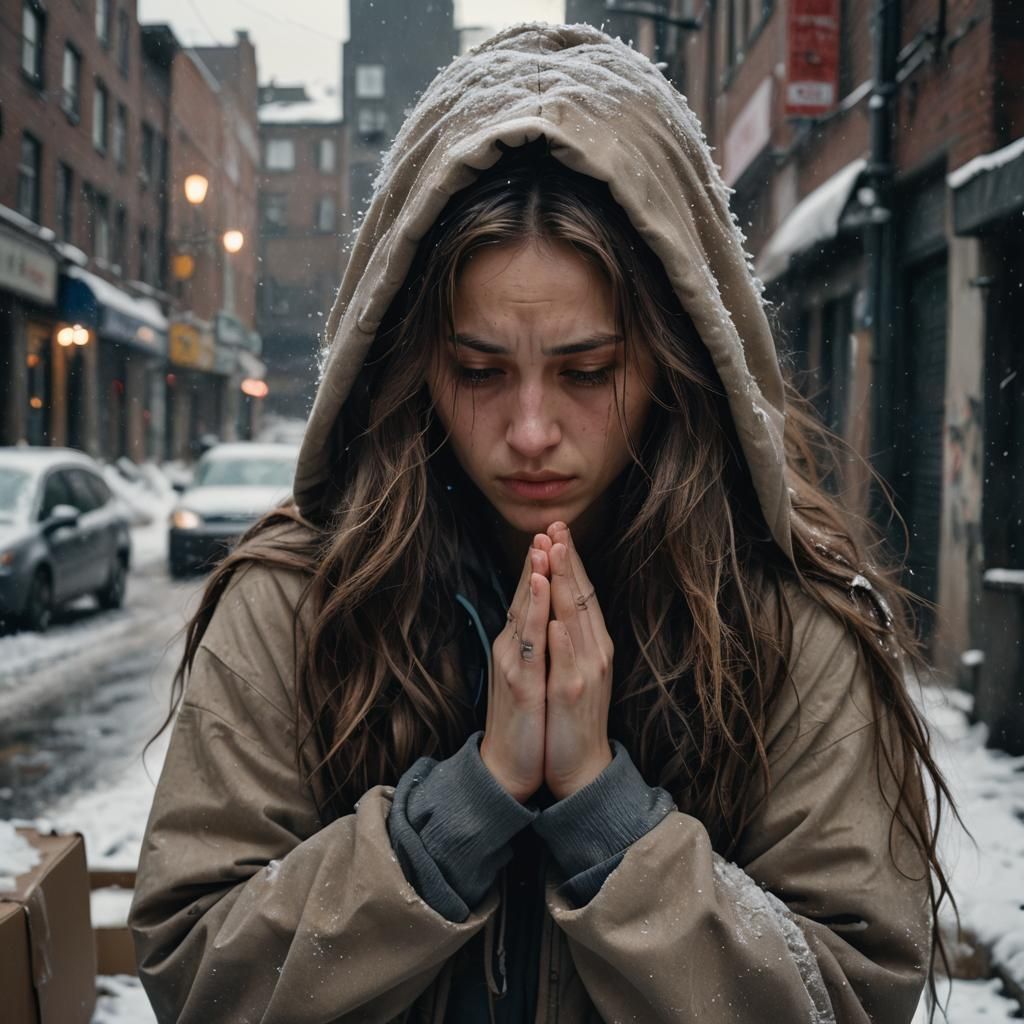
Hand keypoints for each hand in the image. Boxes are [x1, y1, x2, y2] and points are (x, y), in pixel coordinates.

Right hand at [480, 537, 551, 802]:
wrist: (511, 766)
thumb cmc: (527, 721)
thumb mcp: (533, 674)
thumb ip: (536, 642)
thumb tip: (546, 614)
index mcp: (521, 643)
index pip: (534, 595)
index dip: (544, 565)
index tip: (555, 533)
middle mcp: (514, 647)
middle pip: (529, 595)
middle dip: (540, 560)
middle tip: (549, 525)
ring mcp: (515, 663)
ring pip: (526, 611)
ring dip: (536, 576)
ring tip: (543, 546)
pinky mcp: (520, 684)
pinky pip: (531, 642)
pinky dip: (537, 613)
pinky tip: (542, 590)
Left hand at [543, 523, 613, 799]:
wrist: (578, 765)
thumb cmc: (570, 715)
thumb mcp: (572, 666)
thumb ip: (568, 634)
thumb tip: (557, 600)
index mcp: (592, 643)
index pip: (582, 591)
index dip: (570, 560)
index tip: (558, 529)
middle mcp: (594, 651)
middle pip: (581, 597)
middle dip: (568, 560)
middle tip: (558, 526)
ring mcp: (585, 671)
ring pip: (575, 620)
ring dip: (565, 585)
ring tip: (555, 554)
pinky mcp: (572, 693)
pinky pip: (567, 661)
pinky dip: (562, 638)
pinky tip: (555, 618)